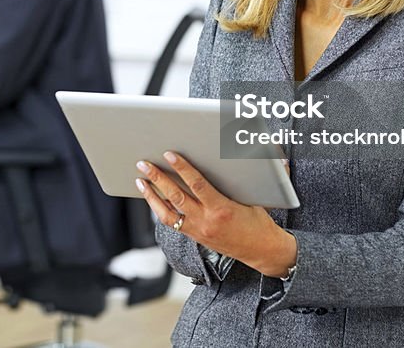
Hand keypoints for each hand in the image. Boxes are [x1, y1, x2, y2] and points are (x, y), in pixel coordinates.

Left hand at [136, 151, 296, 277]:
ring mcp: (198, 231)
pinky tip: (153, 198)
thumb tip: (258, 153)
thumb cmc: (260, 221)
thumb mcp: (255, 198)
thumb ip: (246, 177)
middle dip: (157, 178)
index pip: (197, 184)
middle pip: (176, 196)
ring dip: (152, 195)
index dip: (182, 168)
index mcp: (222, 209)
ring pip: (167, 212)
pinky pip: (172, 222)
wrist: (262, 251)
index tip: (169, 154)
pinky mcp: (195, 237)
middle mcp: (206, 221)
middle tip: (143, 164)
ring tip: (141, 180)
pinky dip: (160, 208)